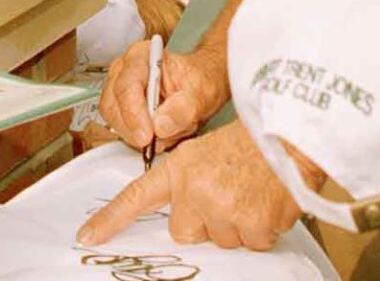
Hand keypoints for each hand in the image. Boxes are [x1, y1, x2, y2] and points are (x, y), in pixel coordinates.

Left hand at [79, 122, 299, 250]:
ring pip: (221, 239)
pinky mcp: (253, 228)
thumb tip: (179, 215)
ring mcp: (224, 211)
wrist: (291, 136)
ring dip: (235, 223)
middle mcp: (196, 192)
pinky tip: (266, 202)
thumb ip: (184, 182)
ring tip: (249, 192)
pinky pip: (251, 243)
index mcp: (180, 170)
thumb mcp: (203, 151)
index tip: (87, 236)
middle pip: (184, 230)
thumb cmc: (249, 143)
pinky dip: (261, 229)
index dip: (110, 220)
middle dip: (203, 219)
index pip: (136, 198)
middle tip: (225, 192)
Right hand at [98, 42, 225, 152]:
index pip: (127, 86)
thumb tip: (161, 125)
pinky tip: (158, 135)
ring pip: (114, 119)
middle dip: (133, 128)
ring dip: (137, 134)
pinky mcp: (119, 109)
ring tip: (165, 133)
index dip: (134, 113)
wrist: (200, 88)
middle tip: (155, 142)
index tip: (147, 135)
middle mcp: (124, 70)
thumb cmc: (199, 81)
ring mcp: (118, 90)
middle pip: (113, 104)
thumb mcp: (203, 93)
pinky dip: (137, 138)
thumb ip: (184, 108)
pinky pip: (119, 129)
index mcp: (142, 56)